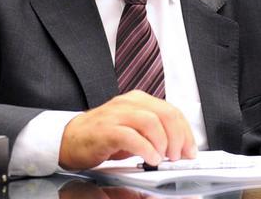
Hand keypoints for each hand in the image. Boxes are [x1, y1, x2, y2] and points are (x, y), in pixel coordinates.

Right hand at [59, 90, 196, 170]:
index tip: (190, 150)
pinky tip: (150, 159)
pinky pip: (131, 136)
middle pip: (165, 114)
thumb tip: (178, 147)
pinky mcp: (106, 130)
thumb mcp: (133, 130)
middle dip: (178, 137)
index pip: (172, 111)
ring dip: (163, 143)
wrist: (69, 139)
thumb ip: (154, 133)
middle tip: (178, 156)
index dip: (186, 132)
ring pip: (151, 122)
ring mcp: (117, 115)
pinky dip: (145, 149)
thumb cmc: (102, 136)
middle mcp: (129, 103)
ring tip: (163, 158)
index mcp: (139, 100)